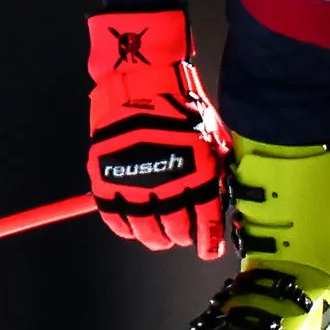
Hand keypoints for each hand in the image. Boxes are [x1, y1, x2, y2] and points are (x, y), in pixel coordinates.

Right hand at [86, 8, 230, 257]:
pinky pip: (115, 219)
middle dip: (182, 237)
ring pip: (146, 231)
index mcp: (200, 174)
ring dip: (155, 239)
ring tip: (158, 237)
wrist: (142, 78)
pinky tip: (132, 228)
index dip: (209, 242)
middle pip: (176, 230)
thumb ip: (216, 168)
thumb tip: (221, 196)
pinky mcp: (107, 179)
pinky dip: (124, 229)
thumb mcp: (211, 134)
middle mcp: (169, 184)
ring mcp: (135, 184)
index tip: (209, 251)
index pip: (207, 221)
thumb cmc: (180, 102)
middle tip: (182, 236)